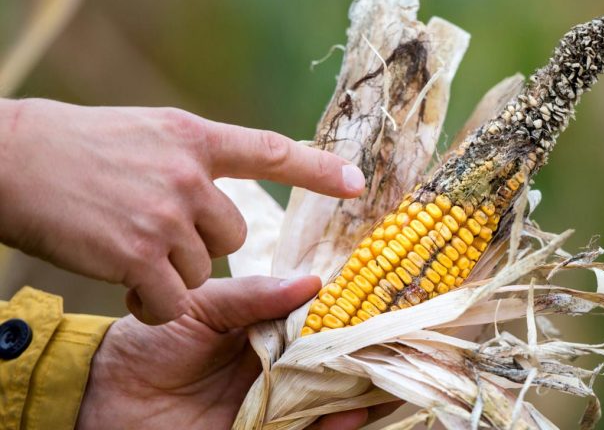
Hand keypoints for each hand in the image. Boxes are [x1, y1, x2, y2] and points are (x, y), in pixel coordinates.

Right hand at [0, 98, 364, 323]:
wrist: (9, 160)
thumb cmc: (74, 147)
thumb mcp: (145, 134)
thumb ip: (191, 159)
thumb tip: (221, 191)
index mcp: (193, 137)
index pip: (269, 151)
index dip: (317, 168)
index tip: (356, 183)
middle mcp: (187, 174)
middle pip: (232, 235)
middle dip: (202, 244)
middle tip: (156, 234)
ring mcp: (165, 215)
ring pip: (202, 268)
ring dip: (171, 272)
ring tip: (127, 250)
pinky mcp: (139, 256)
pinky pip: (172, 299)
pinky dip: (153, 303)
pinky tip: (125, 286)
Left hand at [76, 275, 398, 429]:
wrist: (111, 398)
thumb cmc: (151, 342)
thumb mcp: (200, 306)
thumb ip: (251, 296)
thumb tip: (311, 283)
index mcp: (267, 328)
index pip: (319, 319)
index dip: (349, 313)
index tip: (382, 301)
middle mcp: (279, 364)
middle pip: (332, 359)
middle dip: (363, 353)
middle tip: (398, 343)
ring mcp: (275, 401)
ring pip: (328, 397)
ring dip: (359, 391)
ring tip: (386, 379)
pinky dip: (332, 426)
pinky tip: (351, 415)